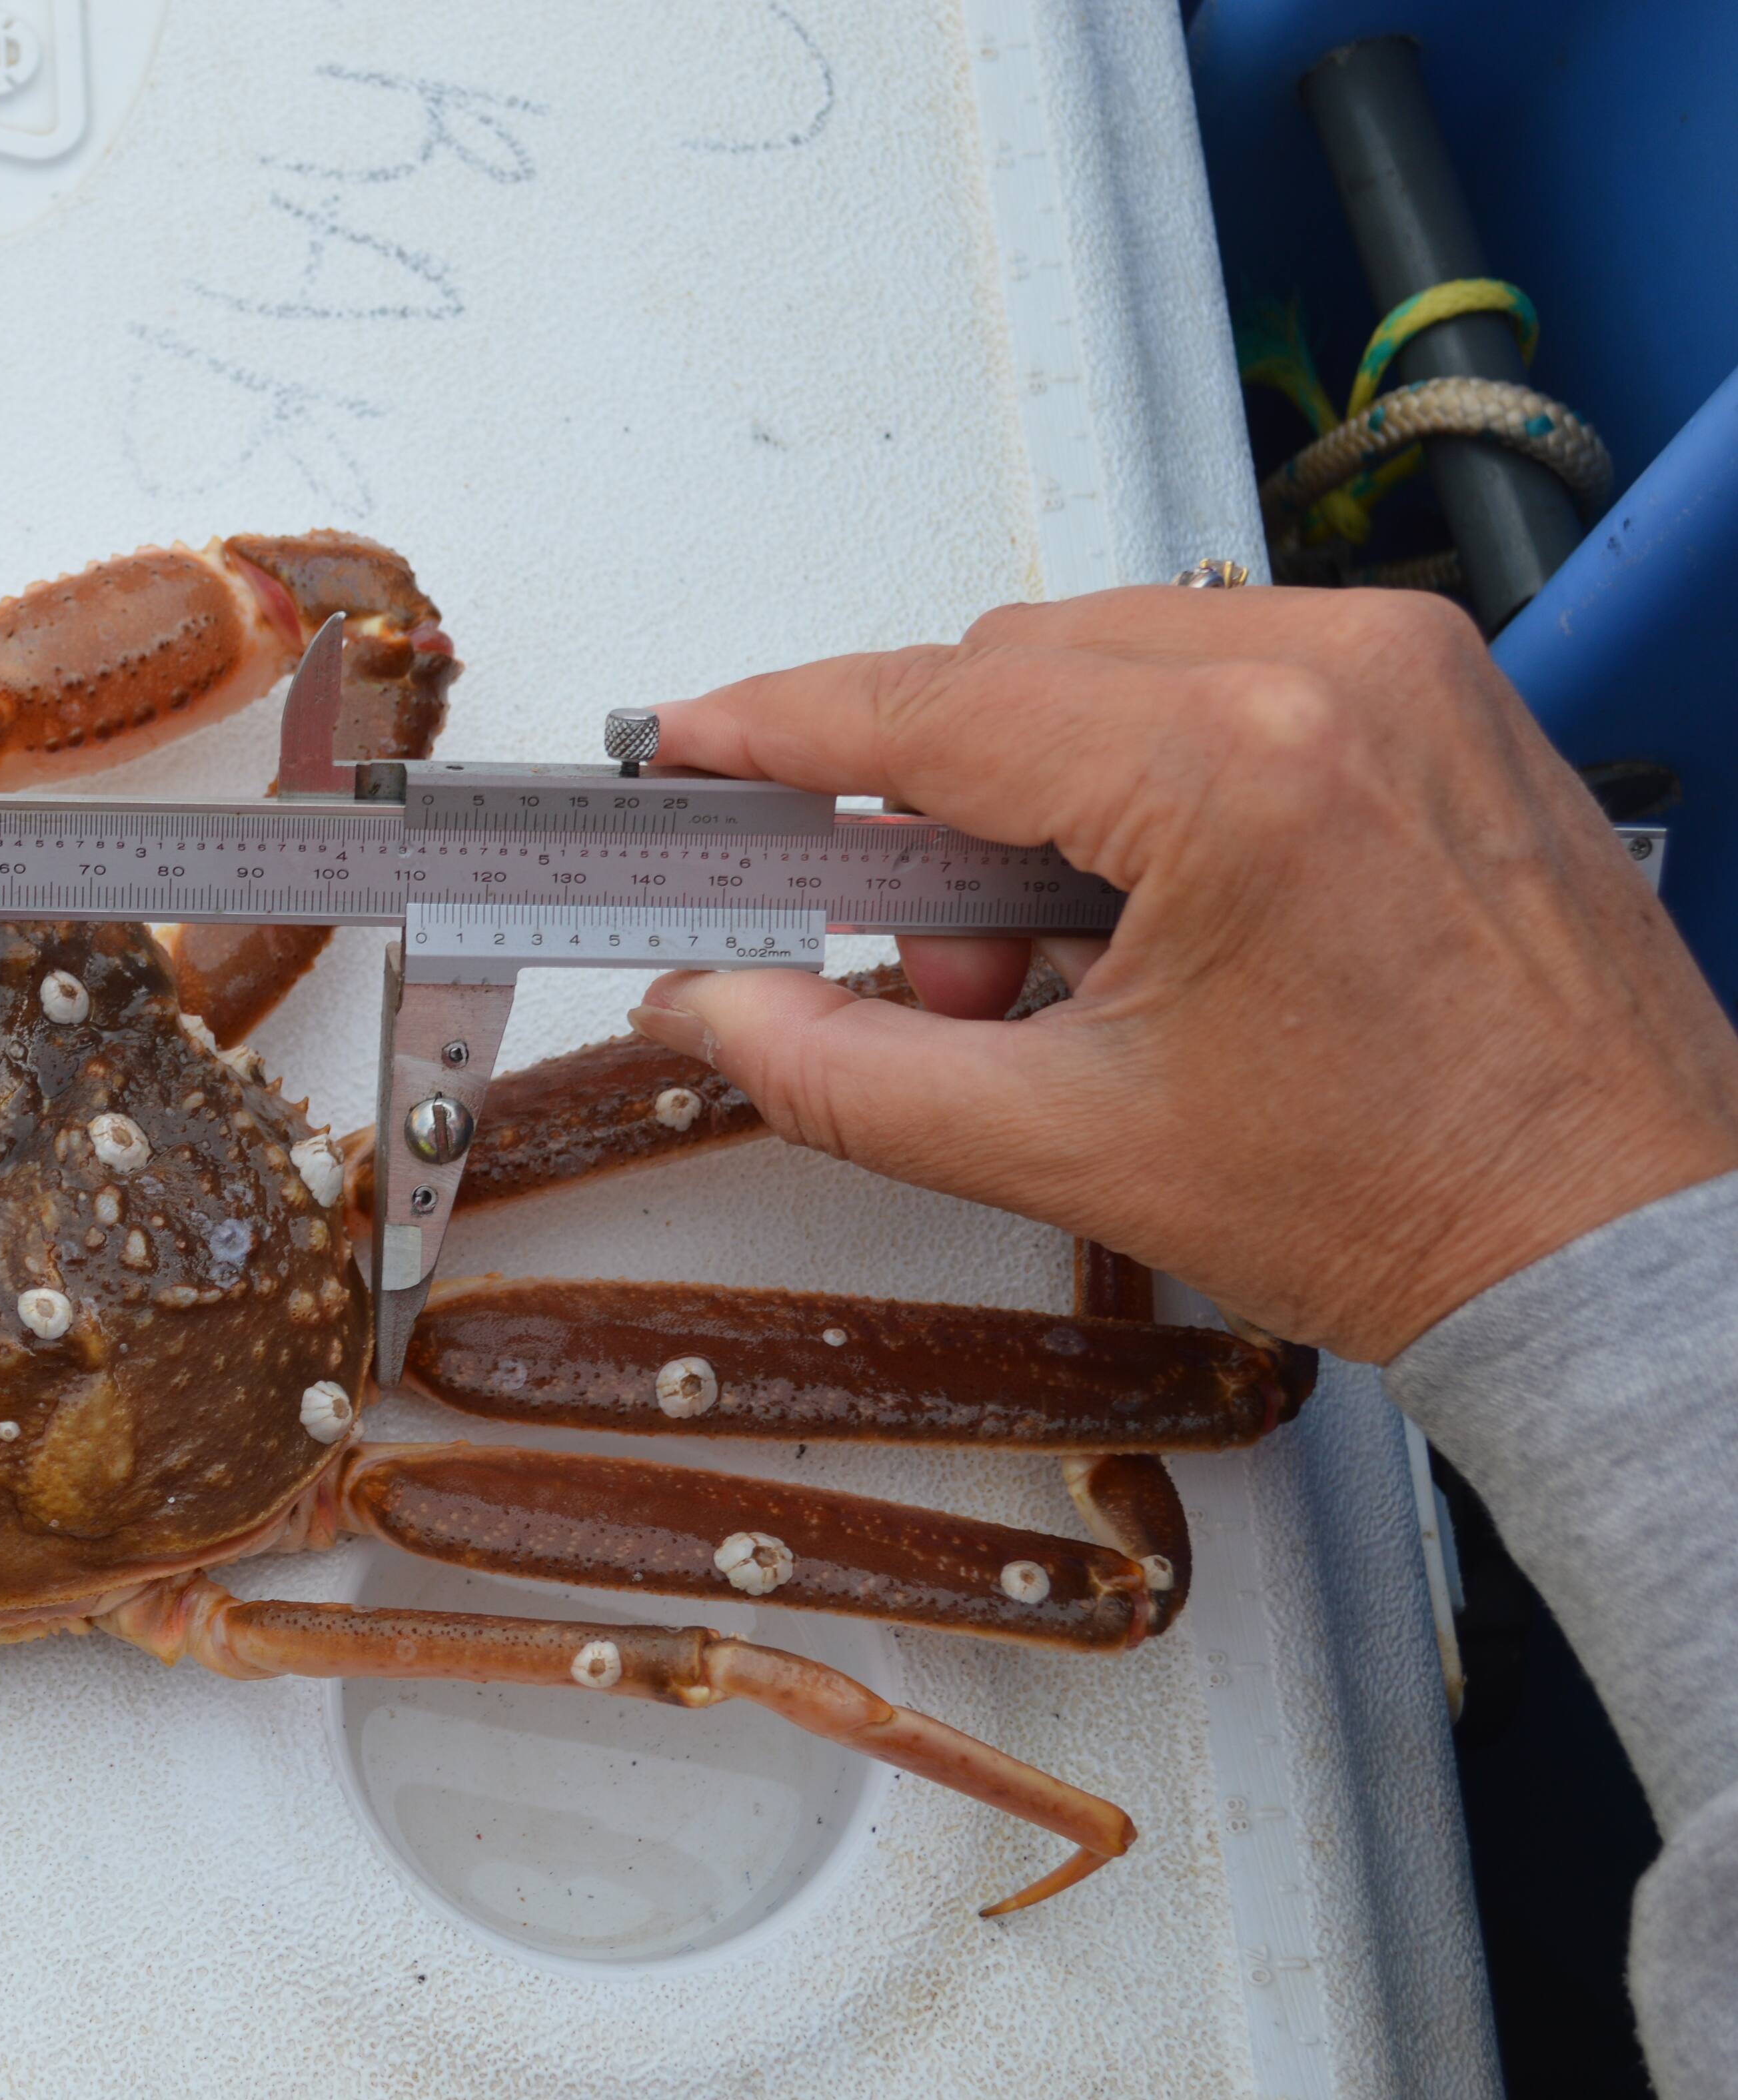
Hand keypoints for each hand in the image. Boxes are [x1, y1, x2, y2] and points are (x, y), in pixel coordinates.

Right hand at [631, 585, 1737, 1362]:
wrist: (1608, 1241)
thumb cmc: (1406, 1198)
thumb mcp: (1063, 1148)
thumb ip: (838, 1073)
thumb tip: (709, 1009)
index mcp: (1238, 771)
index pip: (933, 707)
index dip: (778, 728)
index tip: (687, 748)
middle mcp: (1333, 673)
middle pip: (1010, 669)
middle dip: (929, 811)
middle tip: (937, 972)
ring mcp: (1404, 666)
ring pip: (1108, 661)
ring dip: (1034, 789)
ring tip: (1067, 965)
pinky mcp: (1441, 688)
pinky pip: (1220, 671)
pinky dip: (1144, 768)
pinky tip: (1157, 909)